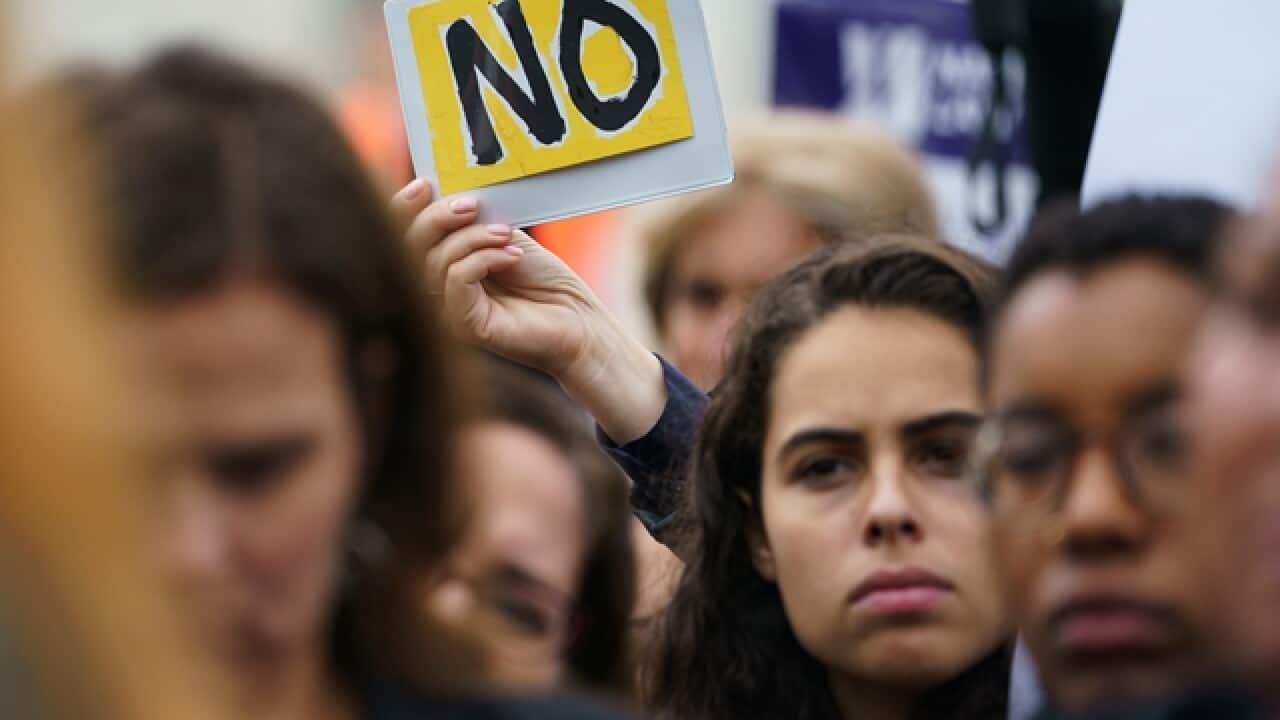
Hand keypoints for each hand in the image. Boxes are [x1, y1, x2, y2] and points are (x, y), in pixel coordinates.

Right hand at [394, 180, 665, 442]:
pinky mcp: (464, 325)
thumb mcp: (504, 237)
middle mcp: (438, 292)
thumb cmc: (545, 281)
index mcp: (443, 266)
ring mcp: (448, 311)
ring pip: (435, 261)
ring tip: (507, 236)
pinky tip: (511, 256)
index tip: (426, 184)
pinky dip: (483, 258)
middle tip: (471, 205)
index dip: (405, 208)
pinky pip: (456, 280)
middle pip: (409, 247)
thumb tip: (446, 194)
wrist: (577, 318)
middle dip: (437, 217)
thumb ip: (472, 221)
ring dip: (473, 237)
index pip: (404, 237)